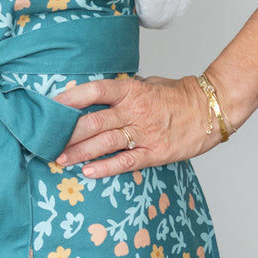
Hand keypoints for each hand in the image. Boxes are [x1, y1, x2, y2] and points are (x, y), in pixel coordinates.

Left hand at [53, 74, 220, 177]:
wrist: (210, 109)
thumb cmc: (175, 95)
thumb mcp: (146, 84)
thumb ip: (122, 92)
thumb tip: (94, 96)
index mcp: (131, 90)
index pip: (94, 91)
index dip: (70, 98)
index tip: (49, 106)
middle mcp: (134, 111)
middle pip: (93, 121)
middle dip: (67, 133)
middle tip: (46, 141)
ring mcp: (144, 133)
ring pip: (105, 143)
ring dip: (79, 152)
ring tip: (59, 158)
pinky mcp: (155, 153)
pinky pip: (126, 162)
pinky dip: (105, 168)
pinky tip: (88, 172)